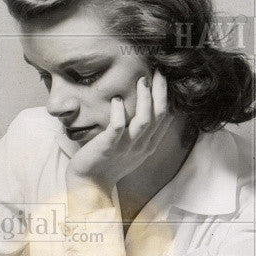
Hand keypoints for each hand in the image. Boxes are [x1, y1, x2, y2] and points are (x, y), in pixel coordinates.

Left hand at [66, 70, 174, 190]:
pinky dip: (119, 113)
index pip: (165, 117)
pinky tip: (116, 100)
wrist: (89, 183)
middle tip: (156, 72)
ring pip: (144, 120)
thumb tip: (144, 105)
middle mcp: (141, 146)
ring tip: (141, 80)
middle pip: (159, 115)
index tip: (161, 76)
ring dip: (144, 99)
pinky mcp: (108, 147)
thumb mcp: (130, 147)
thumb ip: (139, 130)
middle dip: (160, 91)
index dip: (166, 95)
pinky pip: (117, 128)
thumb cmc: (108, 162)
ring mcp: (126, 147)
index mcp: (148, 144)